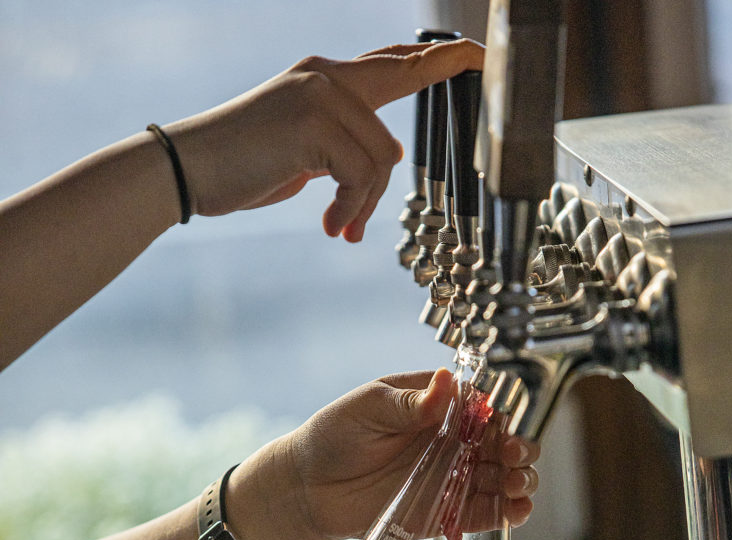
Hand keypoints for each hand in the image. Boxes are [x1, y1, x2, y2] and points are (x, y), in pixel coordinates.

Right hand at [167, 39, 482, 240]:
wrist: (186, 170)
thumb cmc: (242, 167)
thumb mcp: (304, 155)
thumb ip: (344, 148)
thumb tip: (386, 160)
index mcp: (324, 79)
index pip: (391, 61)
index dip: (438, 58)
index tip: (477, 53)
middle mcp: (326, 75)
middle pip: (402, 89)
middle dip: (439, 84)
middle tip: (473, 74)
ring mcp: (319, 94)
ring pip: (382, 155)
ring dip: (365, 203)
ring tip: (339, 227)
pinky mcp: (312, 121)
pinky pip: (361, 174)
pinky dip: (350, 209)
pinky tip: (330, 226)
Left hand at [229, 369, 538, 539]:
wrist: (308, 489)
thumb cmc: (334, 436)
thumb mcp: (368, 407)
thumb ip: (409, 403)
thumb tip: (445, 382)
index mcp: (437, 408)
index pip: (483, 408)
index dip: (500, 416)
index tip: (502, 425)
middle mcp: (451, 443)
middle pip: (502, 444)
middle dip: (518, 449)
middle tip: (514, 455)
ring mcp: (451, 479)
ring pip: (501, 480)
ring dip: (520, 481)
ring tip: (518, 484)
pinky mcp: (445, 514)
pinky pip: (482, 514)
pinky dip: (505, 513)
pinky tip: (515, 511)